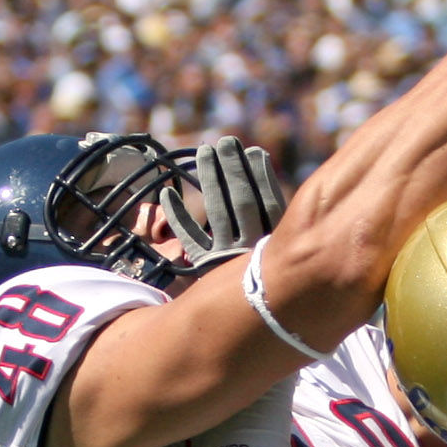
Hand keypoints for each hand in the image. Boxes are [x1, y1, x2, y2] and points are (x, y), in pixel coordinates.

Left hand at [161, 138, 284, 269]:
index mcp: (274, 245)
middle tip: (226, 141)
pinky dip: (177, 215)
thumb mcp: (279, 240)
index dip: (261, 176)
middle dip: (233, 170)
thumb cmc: (267, 266)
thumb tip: (257, 155)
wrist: (248, 305)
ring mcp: (225, 257)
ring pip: (216, 212)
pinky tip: (167, 194)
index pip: (268, 203)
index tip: (253, 150)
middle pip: (241, 202)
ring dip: (210, 180)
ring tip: (204, 152)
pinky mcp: (203, 264)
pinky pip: (188, 237)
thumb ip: (271, 209)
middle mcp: (250, 251)